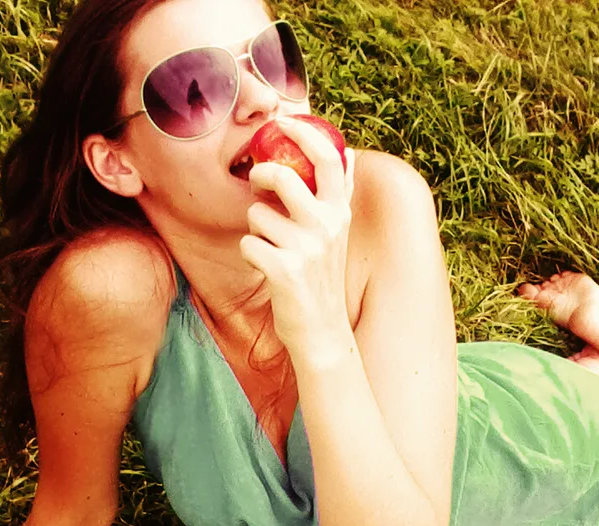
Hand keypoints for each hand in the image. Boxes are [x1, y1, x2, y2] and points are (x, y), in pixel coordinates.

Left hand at [239, 117, 357, 364]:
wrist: (322, 331)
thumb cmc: (322, 278)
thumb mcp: (339, 233)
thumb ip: (340, 194)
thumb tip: (350, 153)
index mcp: (339, 212)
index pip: (328, 157)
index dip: (304, 132)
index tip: (283, 121)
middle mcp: (327, 226)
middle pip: (282, 175)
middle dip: (261, 175)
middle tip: (257, 182)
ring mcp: (306, 249)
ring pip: (256, 214)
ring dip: (256, 229)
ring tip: (273, 248)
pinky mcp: (283, 271)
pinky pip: (247, 244)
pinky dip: (251, 254)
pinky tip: (267, 269)